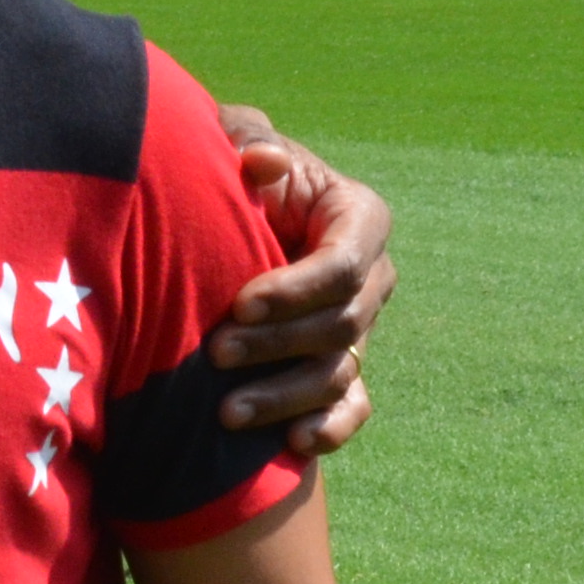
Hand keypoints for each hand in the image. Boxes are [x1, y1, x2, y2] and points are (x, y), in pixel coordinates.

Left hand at [212, 107, 392, 454]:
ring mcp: (358, 329)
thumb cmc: (226, 173)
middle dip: (277, 345)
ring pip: (339, 374)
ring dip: (285, 397)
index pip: (342, 264)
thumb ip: (245, 140)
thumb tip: (266, 162)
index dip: (295, 289)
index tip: (239, 303)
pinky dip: (329, 429)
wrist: (213, 226)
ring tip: (226, 414)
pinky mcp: (340, 371)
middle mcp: (369, 277)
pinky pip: (353, 408)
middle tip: (214, 353)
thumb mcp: (231, 143)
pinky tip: (291, 444)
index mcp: (357, 218)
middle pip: (340, 325)